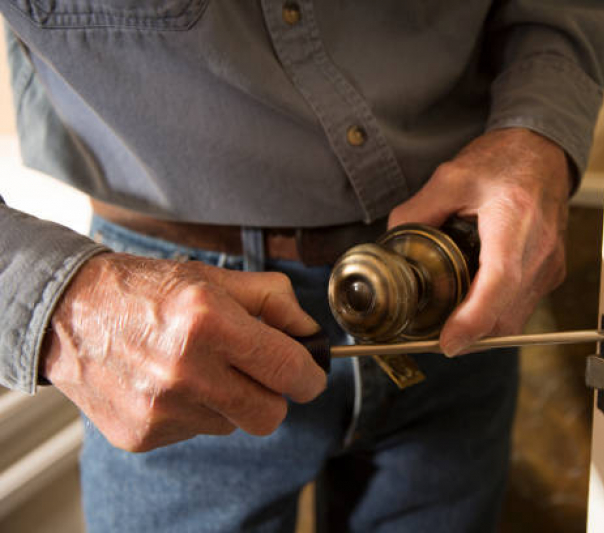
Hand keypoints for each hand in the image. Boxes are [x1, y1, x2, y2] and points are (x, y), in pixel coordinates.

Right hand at [41, 253, 325, 451]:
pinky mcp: (142, 435)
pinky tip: (169, 383)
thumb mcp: (214, 277)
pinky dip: (194, 412)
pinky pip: (196, 432)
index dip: (311, 376)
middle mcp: (185, 371)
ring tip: (196, 367)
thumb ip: (274, 300)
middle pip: (269, 415)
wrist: (68, 312)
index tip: (311, 376)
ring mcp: (161, 409)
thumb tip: (311, 334)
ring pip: (232, 424)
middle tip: (257, 372)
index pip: (288, 369)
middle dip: (273, 395)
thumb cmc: (145, 290)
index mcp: (209, 322)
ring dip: (228, 401)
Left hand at [389, 128, 569, 355]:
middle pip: (507, 313)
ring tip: (452, 317)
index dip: (474, 318)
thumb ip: (416, 213)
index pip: (500, 281)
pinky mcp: (553, 272)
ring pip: (517, 317)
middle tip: (435, 334)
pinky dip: (498, 313)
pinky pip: (524, 307)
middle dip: (471, 333)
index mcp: (515, 219)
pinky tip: (475, 298)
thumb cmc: (503, 161)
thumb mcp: (450, 178)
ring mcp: (551, 264)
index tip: (449, 341)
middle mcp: (540, 249)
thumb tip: (392, 247)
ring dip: (485, 327)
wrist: (543, 153)